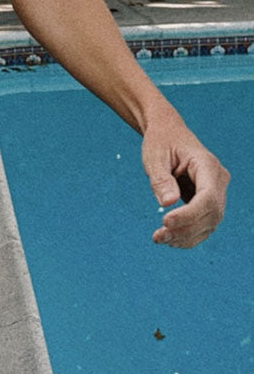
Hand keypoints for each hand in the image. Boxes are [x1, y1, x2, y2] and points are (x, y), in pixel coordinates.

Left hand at [142, 108, 229, 247]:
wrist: (167, 134)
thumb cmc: (160, 142)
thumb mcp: (154, 157)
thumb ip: (161, 179)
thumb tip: (168, 203)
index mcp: (207, 164)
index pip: (208, 196)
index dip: (189, 214)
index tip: (165, 221)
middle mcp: (218, 180)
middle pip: (211, 213)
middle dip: (185, 229)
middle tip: (157, 236)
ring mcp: (216, 192)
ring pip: (210, 223)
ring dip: (186, 236)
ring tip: (159, 239)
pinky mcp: (209, 202)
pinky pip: (204, 224)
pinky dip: (188, 235)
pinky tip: (169, 239)